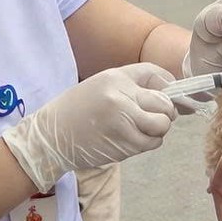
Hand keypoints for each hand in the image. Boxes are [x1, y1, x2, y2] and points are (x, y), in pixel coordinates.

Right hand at [2, 63, 176, 192]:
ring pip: (162, 126)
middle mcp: (121, 97)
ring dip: (157, 130)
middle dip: (165, 113)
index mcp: (116, 77)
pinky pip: (151, 143)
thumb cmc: (78, 109)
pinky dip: (147, 142)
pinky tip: (131, 139)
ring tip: (140, 129)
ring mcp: (124, 122)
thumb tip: (170, 92)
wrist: (52, 136)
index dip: (168, 88)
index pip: (157, 75)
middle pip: (165, 104)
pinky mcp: (124, 145)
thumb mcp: (103, 85)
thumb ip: (133, 86)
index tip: (168, 97)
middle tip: (152, 116)